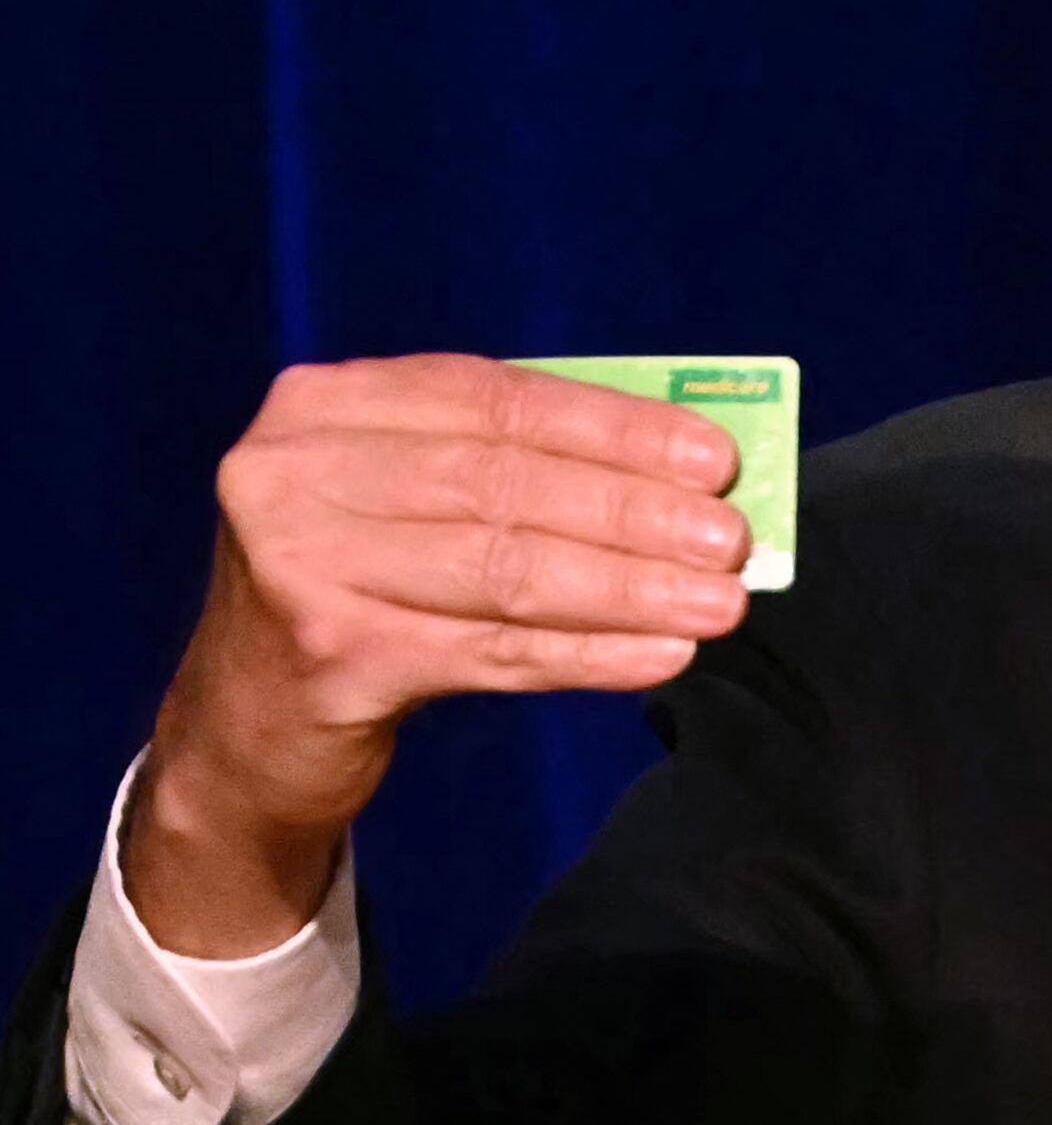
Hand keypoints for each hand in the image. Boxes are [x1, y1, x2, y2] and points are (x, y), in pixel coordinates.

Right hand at [125, 355, 749, 956]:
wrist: (244, 722)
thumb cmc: (365, 584)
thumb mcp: (416, 500)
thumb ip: (522, 468)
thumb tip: (683, 476)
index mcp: (333, 402)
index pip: (504, 403)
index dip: (619, 429)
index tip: (716, 459)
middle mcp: (298, 470)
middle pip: (510, 486)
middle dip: (637, 513)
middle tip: (733, 539)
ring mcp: (300, 562)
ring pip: (508, 570)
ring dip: (631, 588)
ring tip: (722, 602)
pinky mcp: (326, 654)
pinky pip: (490, 649)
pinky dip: (588, 652)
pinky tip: (661, 654)